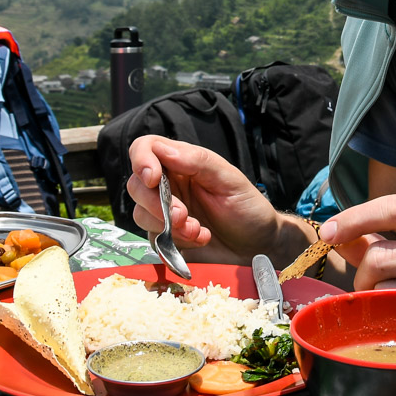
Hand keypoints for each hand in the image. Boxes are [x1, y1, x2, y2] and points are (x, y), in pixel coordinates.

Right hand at [125, 135, 283, 264]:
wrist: (259, 245)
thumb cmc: (247, 207)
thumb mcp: (229, 179)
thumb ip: (198, 161)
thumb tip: (163, 150)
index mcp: (182, 162)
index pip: (146, 149)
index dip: (141, 160)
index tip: (153, 179)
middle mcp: (169, 185)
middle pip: (136, 185)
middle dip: (156, 203)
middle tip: (184, 216)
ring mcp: (164, 213)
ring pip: (141, 213)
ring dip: (167, 225)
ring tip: (198, 230)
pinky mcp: (165, 238)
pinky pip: (153, 239)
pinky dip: (174, 242)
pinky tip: (200, 240)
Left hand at [320, 194, 395, 384]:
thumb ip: (388, 243)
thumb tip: (340, 236)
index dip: (357, 216)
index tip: (328, 232)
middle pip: (383, 255)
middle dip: (362, 277)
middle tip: (368, 292)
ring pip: (388, 292)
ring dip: (377, 306)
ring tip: (394, 312)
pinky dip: (391, 326)